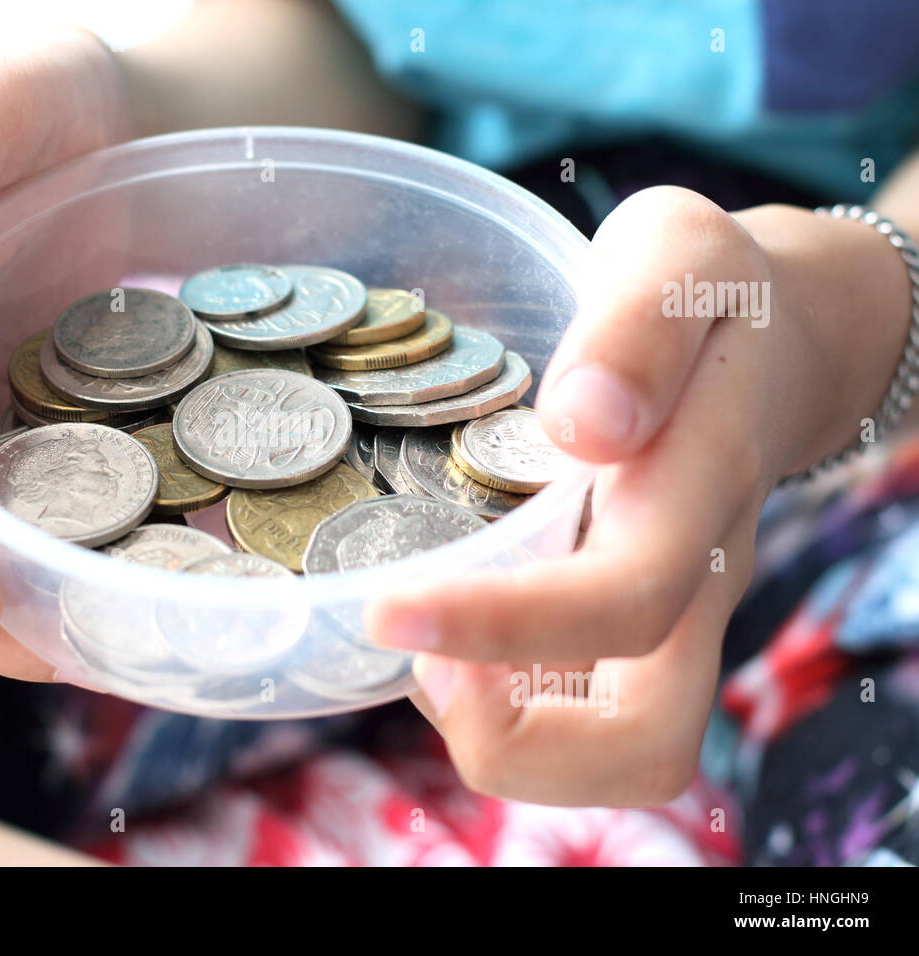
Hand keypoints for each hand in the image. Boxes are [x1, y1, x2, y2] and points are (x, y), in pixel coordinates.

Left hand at [367, 185, 914, 805]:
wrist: (775, 341)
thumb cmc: (713, 293)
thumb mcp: (679, 255)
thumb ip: (640, 324)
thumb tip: (582, 422)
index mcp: (702, 491)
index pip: (622, 602)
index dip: (502, 628)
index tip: (386, 610)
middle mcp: (695, 583)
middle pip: (643, 747)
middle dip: (512, 745)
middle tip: (418, 662)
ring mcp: (670, 620)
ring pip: (613, 756)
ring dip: (497, 738)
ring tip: (423, 646)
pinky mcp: (632, 630)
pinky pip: (574, 715)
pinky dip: (496, 705)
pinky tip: (445, 628)